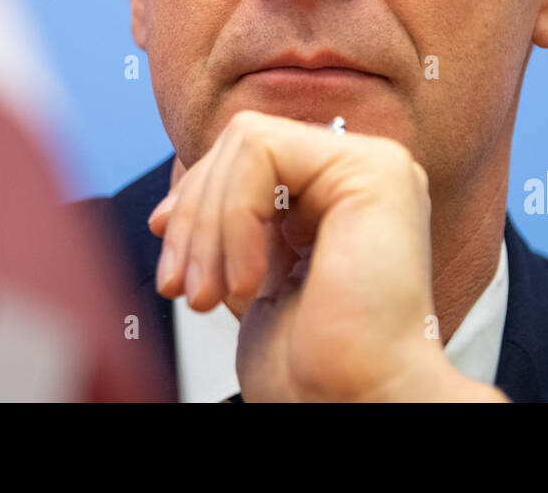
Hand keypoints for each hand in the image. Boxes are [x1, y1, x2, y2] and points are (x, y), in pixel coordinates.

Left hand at [147, 110, 508, 401]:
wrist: (357, 405)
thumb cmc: (317, 370)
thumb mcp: (253, 276)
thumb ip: (235, 226)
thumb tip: (177, 202)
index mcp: (337, 197)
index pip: (246, 157)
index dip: (195, 199)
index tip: (173, 259)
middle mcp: (360, 175)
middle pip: (240, 143)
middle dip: (195, 217)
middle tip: (188, 288)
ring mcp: (373, 166)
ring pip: (245, 141)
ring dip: (209, 225)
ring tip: (212, 293)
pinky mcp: (374, 170)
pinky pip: (262, 151)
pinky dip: (234, 217)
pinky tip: (250, 280)